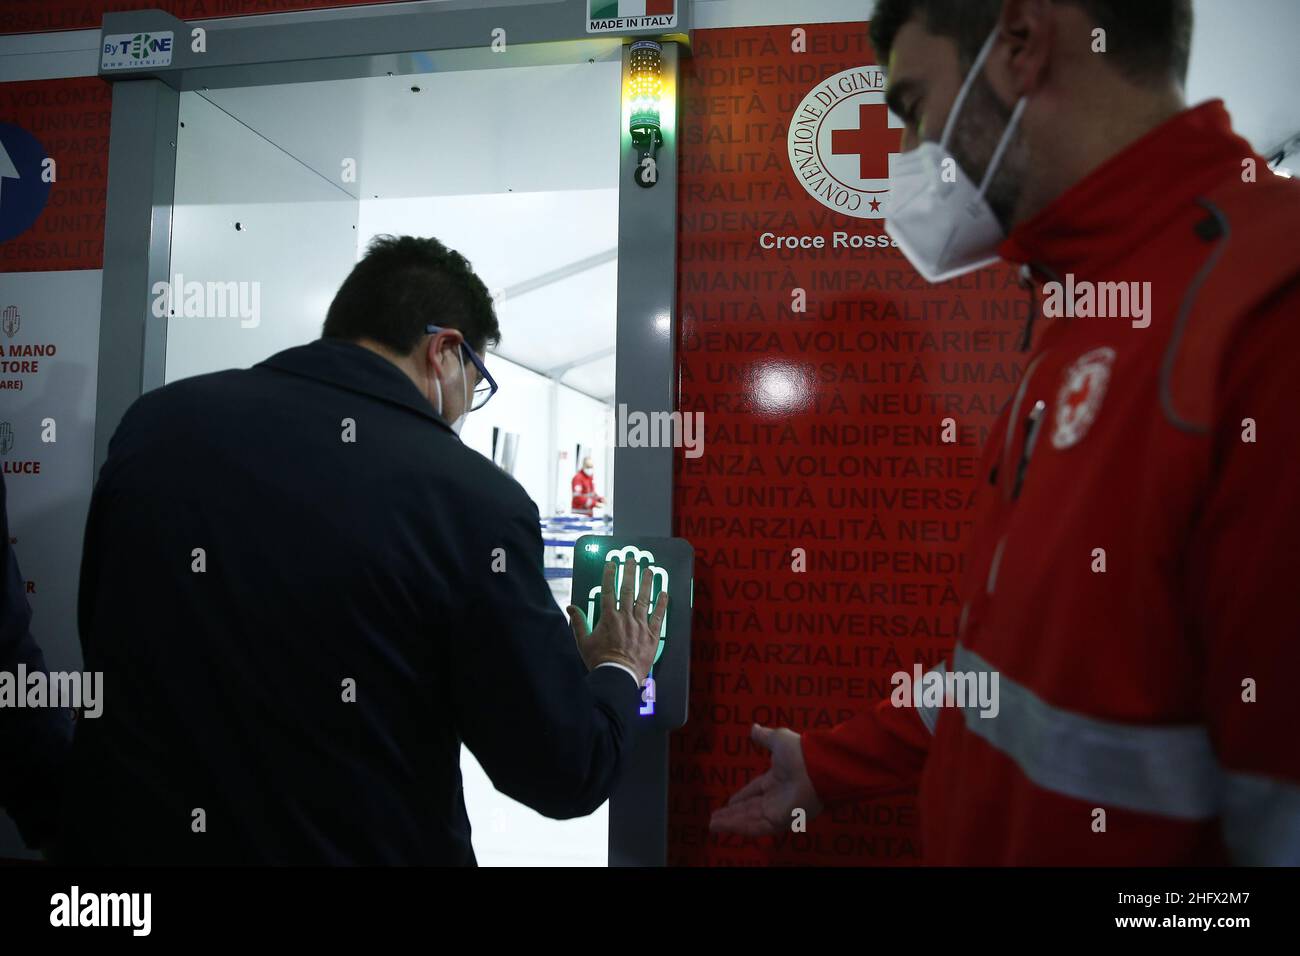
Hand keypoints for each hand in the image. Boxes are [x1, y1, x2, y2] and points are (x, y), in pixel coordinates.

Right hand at [567, 560, 666, 683]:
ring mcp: (640, 625)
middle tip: (632, 559)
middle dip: (629, 572)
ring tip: (649, 571)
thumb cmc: (600, 661)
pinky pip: (658, 617)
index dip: (609, 575)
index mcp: (608, 618)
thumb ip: (579, 623)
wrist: (618, 677)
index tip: (611, 563)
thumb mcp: (584, 642)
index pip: (608, 590)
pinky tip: (664, 594)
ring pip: (644, 599)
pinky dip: (662, 605)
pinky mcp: (652, 636)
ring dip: (646, 583)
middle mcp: (625, 618)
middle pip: (628, 590)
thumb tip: (571, 608)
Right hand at [709, 725, 824, 835]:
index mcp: (776, 780)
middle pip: (749, 809)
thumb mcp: (778, 739)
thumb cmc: (799, 752)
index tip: (728, 803)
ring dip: (730, 823)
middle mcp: (776, 798)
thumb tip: (753, 728)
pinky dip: (738, 827)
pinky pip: (755, 826)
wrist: (816, 766)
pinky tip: (723, 826)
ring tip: (712, 826)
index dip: (741, 798)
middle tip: (714, 819)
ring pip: (749, 820)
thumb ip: (764, 737)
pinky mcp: (779, 820)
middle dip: (731, 815)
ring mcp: (778, 811)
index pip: (754, 792)